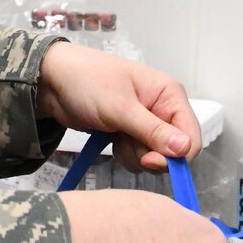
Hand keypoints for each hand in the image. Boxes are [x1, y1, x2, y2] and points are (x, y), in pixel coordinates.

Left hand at [36, 43, 198, 171]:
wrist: (52, 81)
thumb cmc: (87, 83)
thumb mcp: (120, 107)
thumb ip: (152, 131)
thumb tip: (185, 149)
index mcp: (169, 95)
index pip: (191, 136)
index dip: (175, 155)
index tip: (149, 161)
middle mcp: (162, 109)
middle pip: (173, 151)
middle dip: (149, 154)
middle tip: (124, 142)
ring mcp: (146, 122)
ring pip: (154, 157)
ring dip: (134, 155)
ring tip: (113, 134)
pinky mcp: (130, 133)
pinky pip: (138, 156)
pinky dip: (124, 154)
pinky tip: (110, 139)